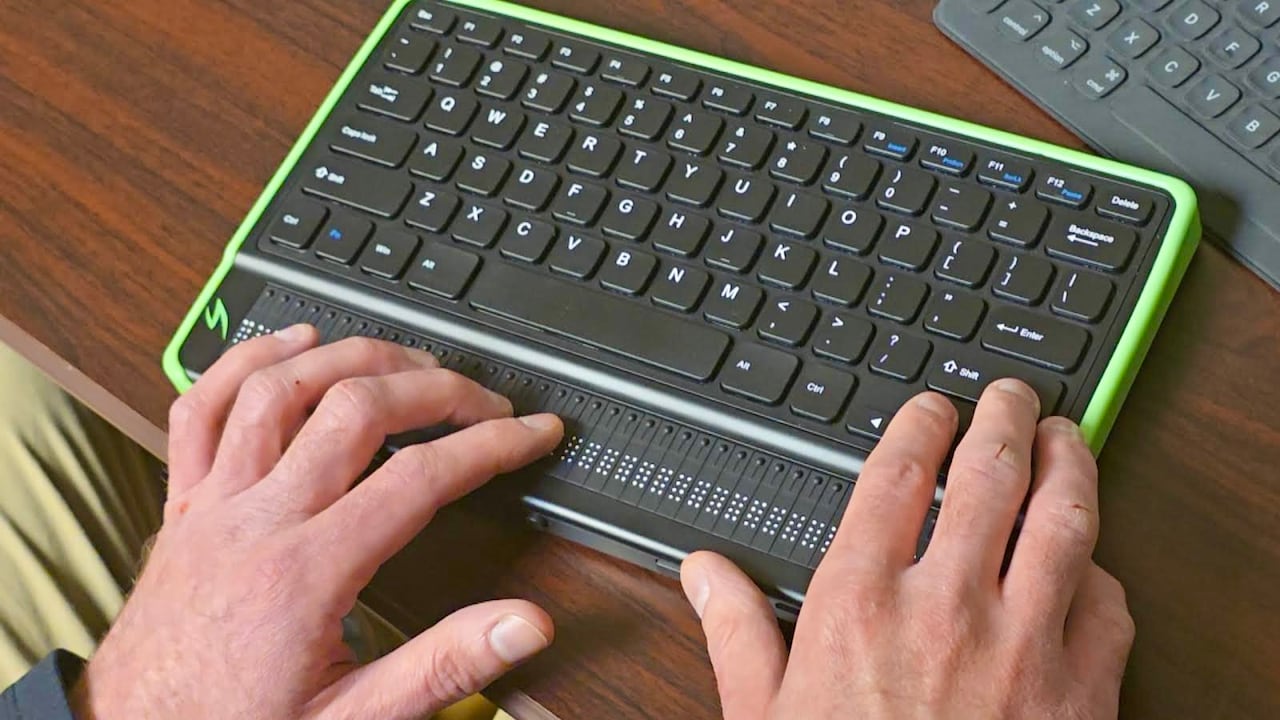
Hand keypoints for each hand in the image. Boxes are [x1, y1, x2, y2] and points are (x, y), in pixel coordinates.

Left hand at [72, 326, 563, 718]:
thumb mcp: (354, 719)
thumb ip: (444, 667)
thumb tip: (522, 627)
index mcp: (308, 572)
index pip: (420, 478)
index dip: (491, 444)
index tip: (531, 432)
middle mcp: (259, 520)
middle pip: (356, 410)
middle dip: (435, 388)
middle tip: (483, 398)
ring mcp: (214, 502)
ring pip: (280, 389)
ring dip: (349, 358)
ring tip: (405, 358)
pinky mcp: (183, 502)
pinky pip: (199, 407)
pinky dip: (245, 361)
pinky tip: (289, 344)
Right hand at [681, 379, 1133, 718]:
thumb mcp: (764, 715)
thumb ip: (736, 631)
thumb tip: (703, 572)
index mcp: (861, 603)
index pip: (900, 473)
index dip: (923, 422)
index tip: (933, 406)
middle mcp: (947, 608)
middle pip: (991, 473)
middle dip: (1008, 418)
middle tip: (1014, 398)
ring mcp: (1025, 646)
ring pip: (1065, 520)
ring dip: (1072, 467)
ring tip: (1069, 441)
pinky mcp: (1083, 693)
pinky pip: (1110, 604)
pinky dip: (1102, 570)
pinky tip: (1090, 562)